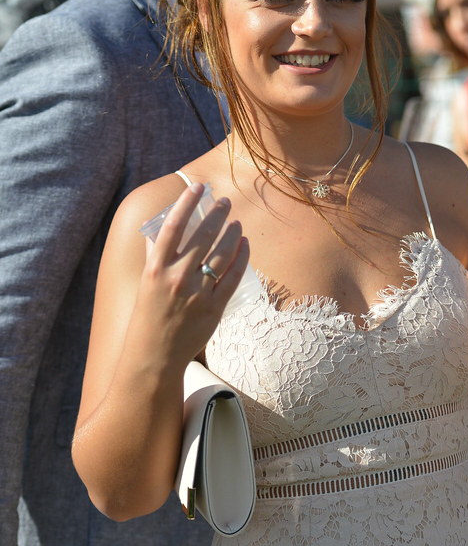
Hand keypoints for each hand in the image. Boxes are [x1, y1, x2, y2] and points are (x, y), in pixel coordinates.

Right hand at [133, 183, 249, 366]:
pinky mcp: (214, 308)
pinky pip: (232, 277)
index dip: (187, 203)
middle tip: (225, 201)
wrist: (154, 357)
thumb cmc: (146, 317)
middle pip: (203, 236)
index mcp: (155, 269)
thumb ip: (154, 256)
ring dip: (232, 233)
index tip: (198, 187)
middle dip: (217, 214)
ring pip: (222, 254)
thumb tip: (159, 232)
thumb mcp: (145, 283)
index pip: (173, 226)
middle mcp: (176, 278)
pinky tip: (245, 244)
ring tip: (236, 222)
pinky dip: (241, 258)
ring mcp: (197, 293)